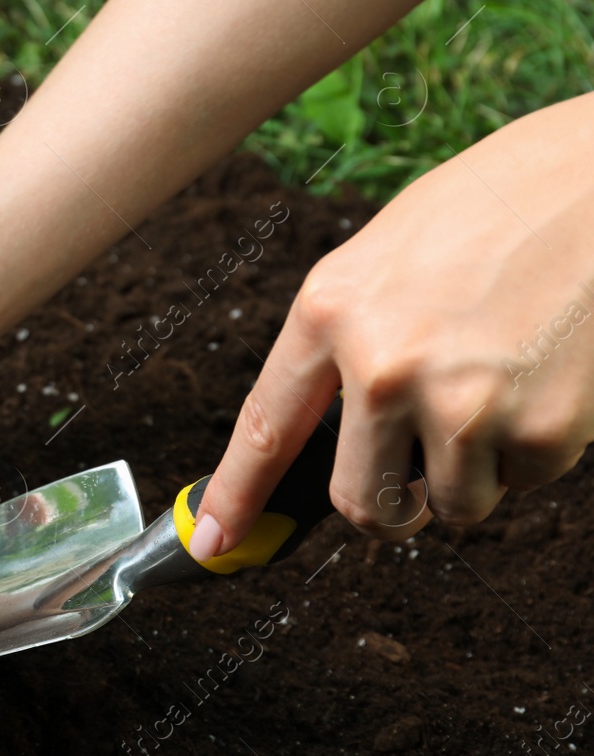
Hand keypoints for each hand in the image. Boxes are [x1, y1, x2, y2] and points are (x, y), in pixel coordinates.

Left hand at [190, 95, 593, 560]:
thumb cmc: (489, 210)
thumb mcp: (381, 261)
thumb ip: (340, 343)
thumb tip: (316, 434)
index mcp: (329, 312)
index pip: (266, 428)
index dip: (237, 498)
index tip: (213, 545)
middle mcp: (382, 365)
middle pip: (358, 501)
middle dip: (388, 507)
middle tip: (414, 479)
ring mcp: (461, 402)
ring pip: (450, 505)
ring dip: (470, 472)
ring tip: (495, 387)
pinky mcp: (539, 428)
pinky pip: (522, 483)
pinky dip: (532, 450)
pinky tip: (542, 377)